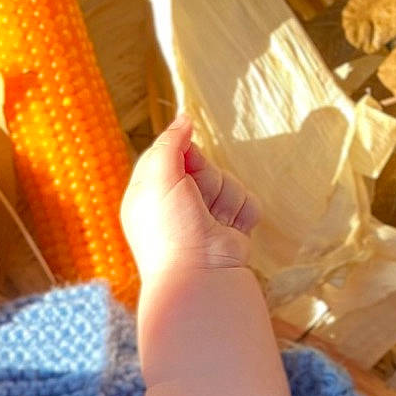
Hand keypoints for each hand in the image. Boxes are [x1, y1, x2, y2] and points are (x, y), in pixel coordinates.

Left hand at [121, 113, 258, 281]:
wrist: (200, 276)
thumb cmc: (170, 231)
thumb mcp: (158, 179)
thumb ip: (169, 144)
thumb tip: (183, 119)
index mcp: (149, 194)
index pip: (169, 153)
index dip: (181, 152)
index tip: (184, 165)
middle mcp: (176, 205)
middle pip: (203, 164)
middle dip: (206, 177)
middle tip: (196, 200)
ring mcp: (205, 217)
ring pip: (228, 181)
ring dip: (225, 197)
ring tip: (213, 222)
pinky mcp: (230, 227)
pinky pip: (246, 201)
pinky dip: (242, 213)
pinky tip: (230, 231)